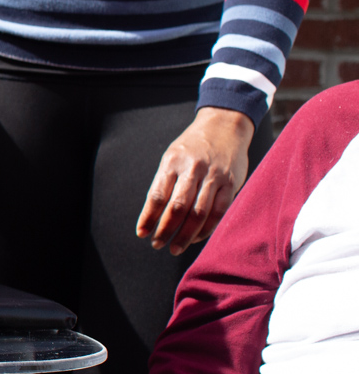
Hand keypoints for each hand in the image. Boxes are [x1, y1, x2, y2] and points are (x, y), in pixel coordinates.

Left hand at [136, 107, 255, 253]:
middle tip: (157, 244)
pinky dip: (206, 228)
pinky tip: (196, 238)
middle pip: (177, 207)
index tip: (141, 233)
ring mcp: (214, 176)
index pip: (157, 195)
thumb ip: (165, 182)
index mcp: (172, 162)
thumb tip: (152, 214)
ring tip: (175, 247)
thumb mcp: (172, 156)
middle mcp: (193, 169)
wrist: (224, 126)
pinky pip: (218, 211)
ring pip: (198, 213)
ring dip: (185, 234)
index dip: (148, 217)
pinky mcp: (231, 183)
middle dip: (165, 229)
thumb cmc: (192, 146)